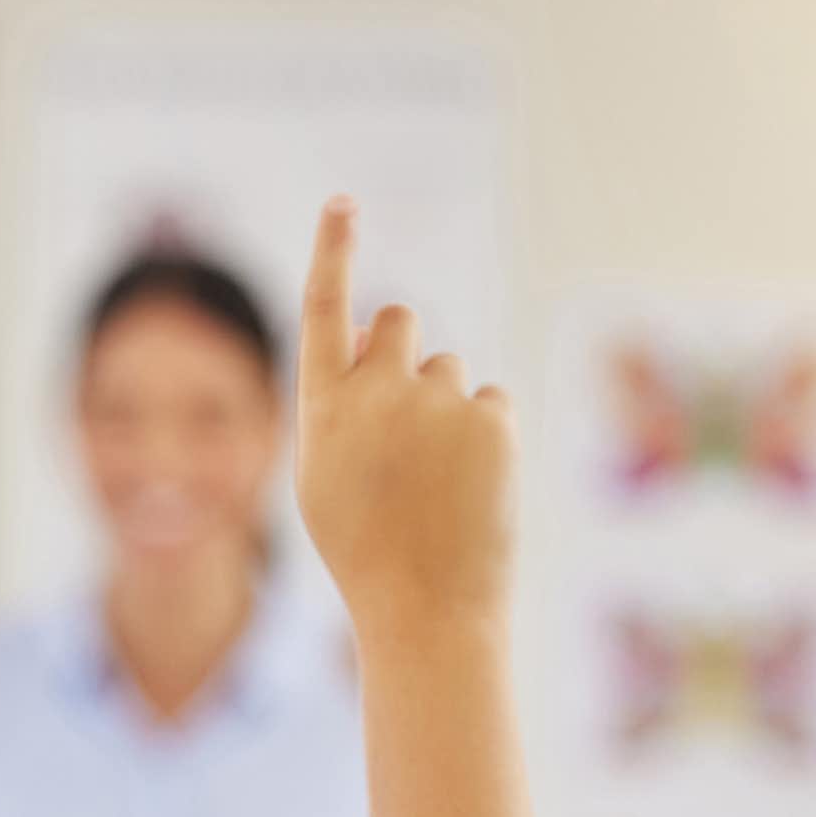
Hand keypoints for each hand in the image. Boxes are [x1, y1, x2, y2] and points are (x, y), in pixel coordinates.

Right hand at [295, 199, 515, 637]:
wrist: (425, 611)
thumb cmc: (368, 551)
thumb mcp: (330, 478)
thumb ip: (342, 404)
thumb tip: (369, 331)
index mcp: (324, 410)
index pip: (323, 309)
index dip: (333, 250)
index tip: (342, 205)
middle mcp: (377, 393)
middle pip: (398, 320)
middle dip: (404, 349)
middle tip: (409, 416)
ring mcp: (437, 404)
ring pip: (448, 372)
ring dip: (445, 412)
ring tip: (437, 485)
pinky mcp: (492, 420)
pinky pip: (491, 404)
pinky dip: (484, 440)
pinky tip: (471, 491)